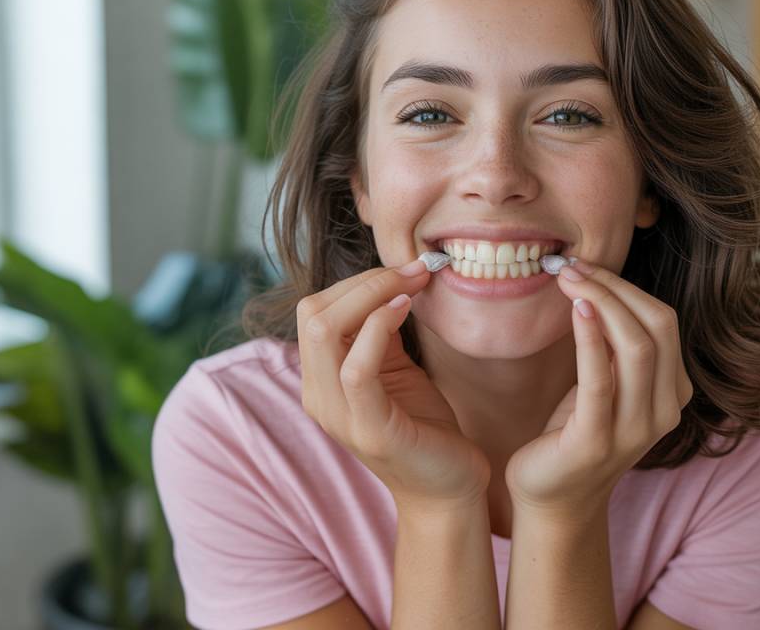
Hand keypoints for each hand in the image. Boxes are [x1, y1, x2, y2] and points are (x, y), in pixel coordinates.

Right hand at [297, 260, 490, 508]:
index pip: (314, 310)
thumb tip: (388, 281)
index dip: (357, 280)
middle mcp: (318, 397)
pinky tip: (404, 311)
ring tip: (412, 285)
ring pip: (324, 332)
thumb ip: (378, 333)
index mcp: (320, 380)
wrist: (447, 490)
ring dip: (372, 295)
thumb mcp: (395, 369)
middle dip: (364, 281)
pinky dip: (377, 329)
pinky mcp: (369, 431)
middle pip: (312, 313)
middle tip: (413, 271)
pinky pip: (356, 369)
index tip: (405, 268)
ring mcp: (338, 416)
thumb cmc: (423, 427)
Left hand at [505, 259, 693, 514]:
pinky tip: (576, 309)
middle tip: (572, 266)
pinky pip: (601, 380)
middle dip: (615, 288)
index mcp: (672, 393)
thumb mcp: (605, 381)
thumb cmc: (576, 430)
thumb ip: (614, 344)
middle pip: (658, 328)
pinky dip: (591, 339)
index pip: (665, 322)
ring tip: (568, 279)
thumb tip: (599, 285)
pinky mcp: (597, 441)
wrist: (553, 496)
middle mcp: (664, 411)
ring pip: (637, 348)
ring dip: (602, 302)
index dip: (627, 287)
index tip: (587, 265)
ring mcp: (635, 430)